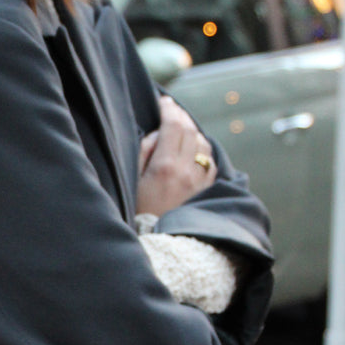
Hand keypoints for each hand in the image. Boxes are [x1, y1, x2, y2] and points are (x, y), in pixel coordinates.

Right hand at [137, 96, 215, 218]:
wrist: (161, 243)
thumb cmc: (140, 213)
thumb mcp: (133, 181)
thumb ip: (145, 152)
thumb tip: (158, 134)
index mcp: (165, 166)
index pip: (173, 126)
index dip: (169, 109)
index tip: (163, 101)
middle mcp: (187, 170)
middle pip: (190, 131)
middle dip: (181, 115)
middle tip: (172, 108)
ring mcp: (200, 181)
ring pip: (204, 144)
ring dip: (194, 131)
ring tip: (183, 127)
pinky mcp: (207, 190)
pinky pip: (210, 161)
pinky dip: (202, 148)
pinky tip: (195, 148)